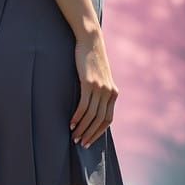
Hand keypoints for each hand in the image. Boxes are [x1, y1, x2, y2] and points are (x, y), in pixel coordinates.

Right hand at [70, 29, 118, 148]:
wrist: (91, 42)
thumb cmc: (92, 61)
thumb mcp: (100, 78)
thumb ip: (99, 93)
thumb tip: (91, 110)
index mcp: (114, 93)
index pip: (108, 120)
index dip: (98, 132)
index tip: (89, 140)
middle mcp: (109, 92)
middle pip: (100, 120)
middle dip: (89, 134)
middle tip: (79, 143)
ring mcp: (100, 88)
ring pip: (91, 115)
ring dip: (82, 128)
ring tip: (73, 135)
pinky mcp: (89, 83)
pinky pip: (84, 105)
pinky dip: (77, 116)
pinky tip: (71, 123)